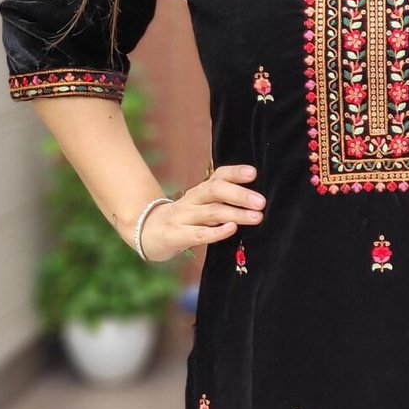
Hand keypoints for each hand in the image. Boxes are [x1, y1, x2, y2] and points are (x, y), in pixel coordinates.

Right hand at [139, 163, 266, 261]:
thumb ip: (223, 202)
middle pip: (215, 190)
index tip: (253, 173)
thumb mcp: (202, 207)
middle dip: (240, 194)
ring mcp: (182, 217)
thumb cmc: (185, 220)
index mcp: (200, 191)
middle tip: (261, 202)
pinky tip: (231, 229)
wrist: (147, 232)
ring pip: (211, 212)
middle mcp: (192, 199)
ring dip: (236, 213)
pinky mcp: (176, 235)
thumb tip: (256, 201)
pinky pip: (199, 233)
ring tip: (257, 217)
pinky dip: (217, 231)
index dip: (235, 172)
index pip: (218, 176)